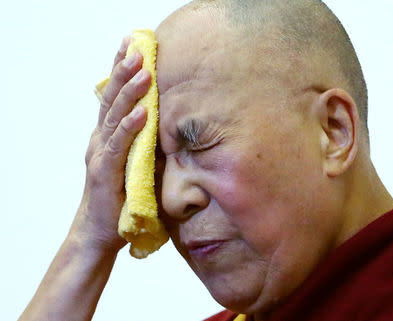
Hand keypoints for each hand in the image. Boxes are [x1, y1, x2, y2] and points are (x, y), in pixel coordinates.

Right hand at [70, 37, 150, 252]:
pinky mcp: (105, 173)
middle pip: (111, 101)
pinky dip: (131, 128)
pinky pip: (119, 146)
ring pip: (114, 117)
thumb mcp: (134, 164)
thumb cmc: (119, 197)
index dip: (120, 73)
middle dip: (125, 73)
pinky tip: (143, 112)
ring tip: (143, 70)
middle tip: (137, 48)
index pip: (114, 99)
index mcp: (107, 136)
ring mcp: (100, 154)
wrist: (99, 232)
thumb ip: (143, 143)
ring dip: (129, 93)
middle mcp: (100, 140)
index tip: (131, 47)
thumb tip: (167, 126)